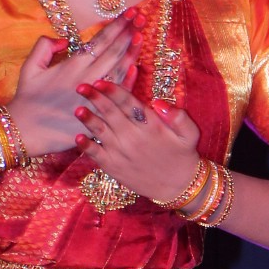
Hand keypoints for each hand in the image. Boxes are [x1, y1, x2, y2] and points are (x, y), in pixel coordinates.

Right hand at [7, 13, 142, 156]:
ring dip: (133, 52)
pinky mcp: (98, 113)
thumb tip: (64, 40)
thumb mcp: (29, 67)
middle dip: (130, 32)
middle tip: (142, 17)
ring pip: (120, 70)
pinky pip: (117, 96)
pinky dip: (129, 81)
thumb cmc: (27, 100)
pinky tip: (136, 68)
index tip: (130, 12)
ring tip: (143, 36)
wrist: (25, 131)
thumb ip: (44, 46)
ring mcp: (95, 96)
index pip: (101, 40)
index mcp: (73, 64)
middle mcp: (87, 77)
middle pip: (115, 51)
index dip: (118, 24)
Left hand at [73, 81, 203, 204]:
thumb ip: (179, 116)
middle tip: (81, 86)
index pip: (128, 102)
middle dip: (95, 98)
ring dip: (87, 119)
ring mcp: (121, 153)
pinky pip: (96, 154)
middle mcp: (133, 137)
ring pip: (100, 131)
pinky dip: (86, 146)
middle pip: (110, 113)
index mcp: (150, 125)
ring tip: (77, 109)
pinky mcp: (114, 167)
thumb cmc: (182, 156)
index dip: (113, 90)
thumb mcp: (190, 134)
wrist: (177, 187)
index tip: (100, 81)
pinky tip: (78, 137)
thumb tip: (160, 103)